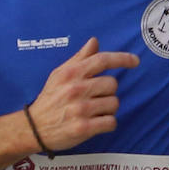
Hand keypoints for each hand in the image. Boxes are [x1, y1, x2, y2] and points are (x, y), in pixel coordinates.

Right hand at [25, 37, 138, 151]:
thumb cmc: (49, 99)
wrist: (33, 128)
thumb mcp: (59, 75)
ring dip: (107, 109)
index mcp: (71, 74)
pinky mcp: (84, 128)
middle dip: (107, 91)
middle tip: (95, 97)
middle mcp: (76, 90)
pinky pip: (111, 122)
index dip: (122, 59)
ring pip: (114, 104)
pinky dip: (107, 123)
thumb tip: (94, 41)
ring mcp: (80, 109)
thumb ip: (79, 58)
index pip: (102, 60)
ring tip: (93, 112)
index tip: (135, 61)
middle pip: (112, 84)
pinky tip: (96, 123)